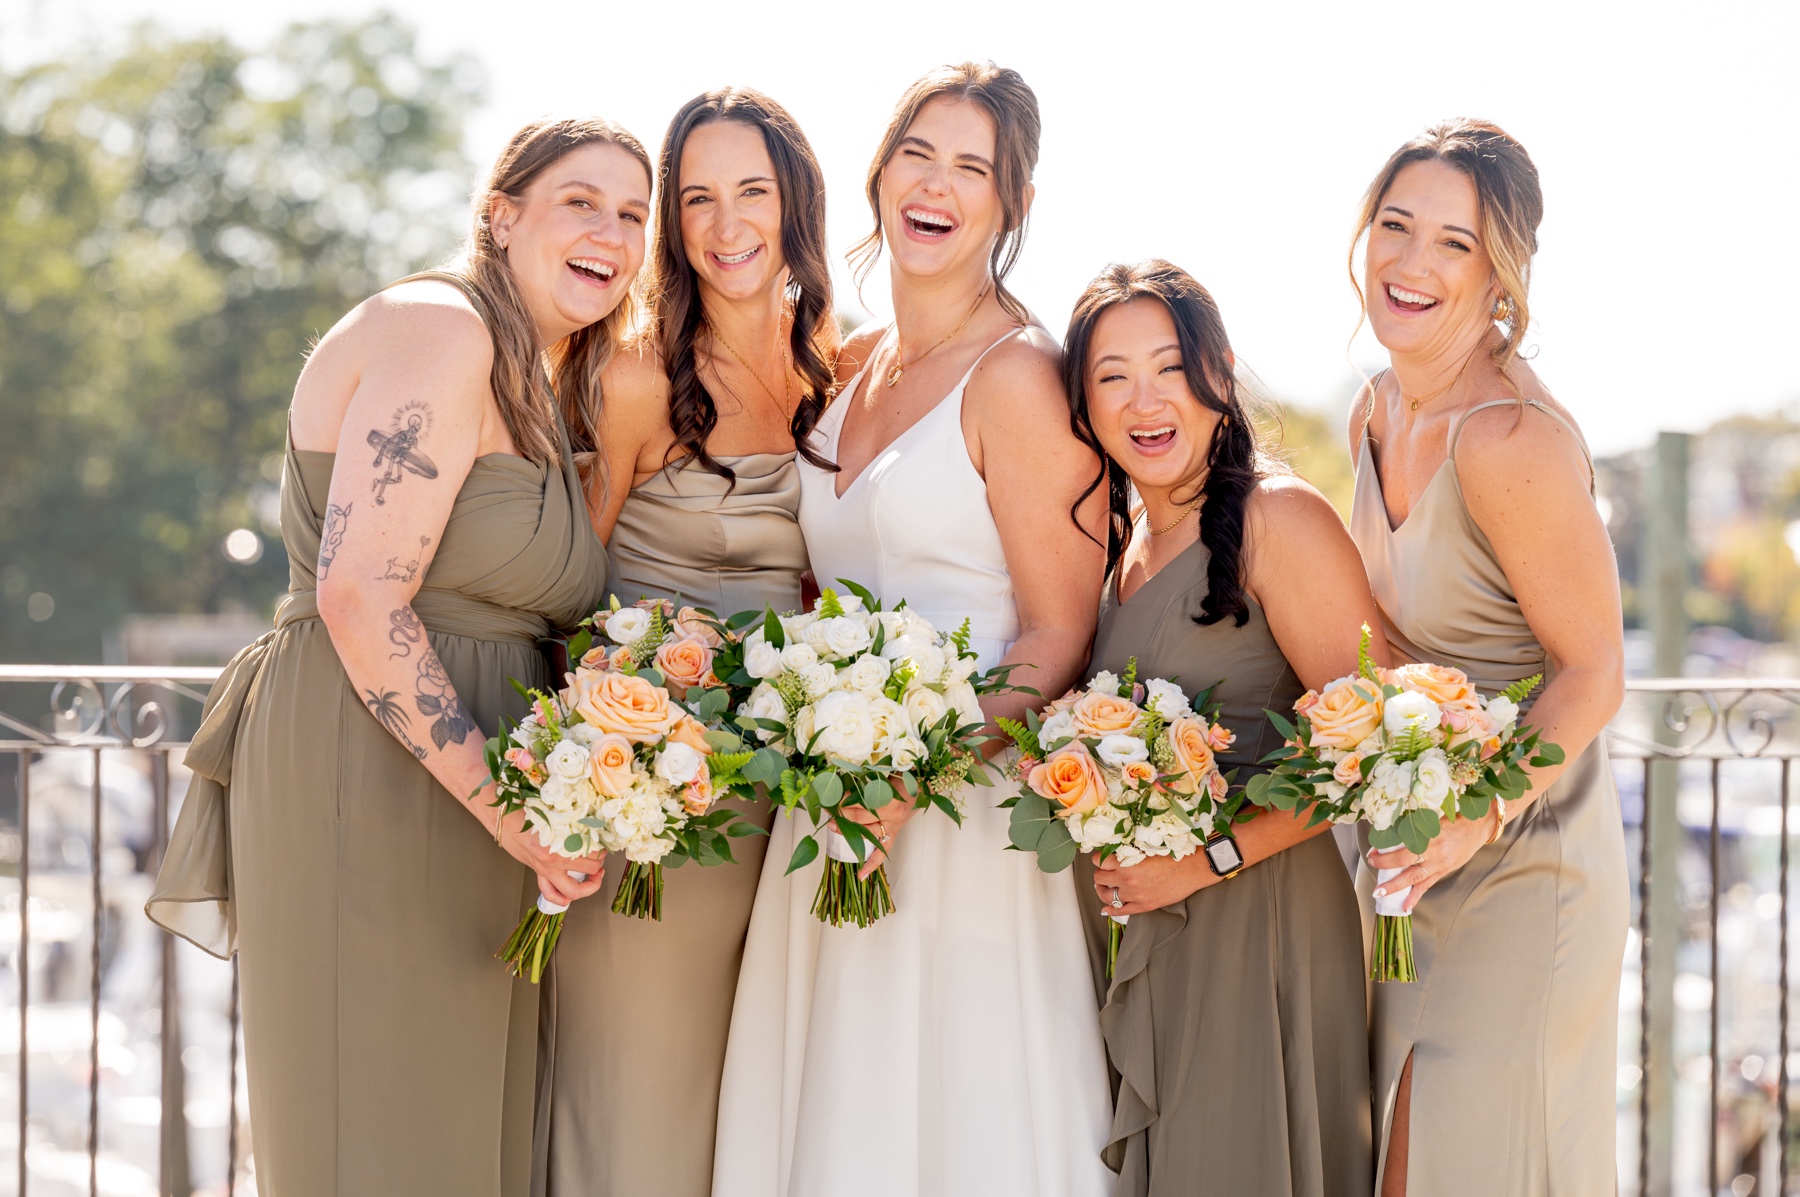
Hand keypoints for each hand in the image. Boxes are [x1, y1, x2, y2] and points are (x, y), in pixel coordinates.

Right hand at [494, 806, 606, 905]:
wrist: (502, 817)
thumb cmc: (524, 811)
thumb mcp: (553, 813)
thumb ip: (571, 822)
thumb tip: (591, 823)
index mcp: (558, 843)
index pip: (592, 852)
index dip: (602, 848)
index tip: (604, 844)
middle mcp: (552, 861)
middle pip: (589, 869)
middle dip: (600, 865)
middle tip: (602, 858)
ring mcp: (544, 869)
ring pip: (572, 891)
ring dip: (589, 887)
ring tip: (596, 877)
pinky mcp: (537, 872)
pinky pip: (550, 893)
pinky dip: (561, 898)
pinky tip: (569, 897)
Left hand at [841, 786, 917, 880]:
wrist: (923, 787)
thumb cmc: (905, 779)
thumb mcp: (885, 778)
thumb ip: (867, 785)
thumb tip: (843, 787)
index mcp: (890, 801)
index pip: (860, 804)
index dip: (844, 801)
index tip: (832, 797)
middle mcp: (892, 818)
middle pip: (861, 818)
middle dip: (842, 814)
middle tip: (829, 809)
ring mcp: (892, 828)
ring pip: (867, 834)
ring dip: (848, 831)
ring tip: (834, 827)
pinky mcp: (893, 835)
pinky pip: (882, 853)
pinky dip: (871, 864)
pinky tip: (861, 875)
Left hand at [1092, 850, 1216, 915]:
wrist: (1193, 868)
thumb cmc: (1174, 854)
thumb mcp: (1146, 847)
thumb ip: (1129, 851)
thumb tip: (1115, 852)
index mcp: (1126, 863)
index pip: (1099, 860)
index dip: (1099, 857)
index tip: (1102, 857)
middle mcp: (1127, 880)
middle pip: (1099, 878)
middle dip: (1100, 873)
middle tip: (1105, 870)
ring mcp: (1134, 895)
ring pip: (1106, 895)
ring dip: (1102, 889)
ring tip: (1104, 886)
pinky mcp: (1144, 906)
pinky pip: (1121, 911)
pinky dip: (1111, 910)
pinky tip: (1106, 909)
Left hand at [1366, 807, 1498, 913]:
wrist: (1478, 826)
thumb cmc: (1453, 818)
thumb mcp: (1433, 818)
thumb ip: (1414, 827)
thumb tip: (1389, 833)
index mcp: (1430, 837)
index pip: (1403, 848)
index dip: (1386, 854)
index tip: (1372, 854)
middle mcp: (1435, 853)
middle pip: (1406, 865)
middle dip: (1386, 870)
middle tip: (1371, 870)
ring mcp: (1441, 864)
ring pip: (1415, 879)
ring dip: (1396, 888)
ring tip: (1380, 894)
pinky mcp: (1445, 871)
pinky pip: (1427, 885)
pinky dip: (1416, 896)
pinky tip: (1406, 906)